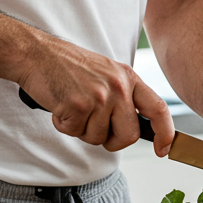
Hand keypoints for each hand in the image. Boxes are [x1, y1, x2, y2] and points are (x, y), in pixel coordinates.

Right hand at [16, 38, 175, 154]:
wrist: (37, 53)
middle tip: (94, 128)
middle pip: (129, 135)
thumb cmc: (68, 65)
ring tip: (72, 106)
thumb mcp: (106, 73)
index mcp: (128, 77)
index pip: (158, 108)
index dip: (165, 132)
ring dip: (82, 130)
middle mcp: (118, 87)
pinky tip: (61, 105)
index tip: (164, 148)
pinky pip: (75, 133)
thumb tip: (133, 127)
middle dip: (112, 141)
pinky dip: (64, 125)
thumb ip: (123, 96)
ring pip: (98, 138)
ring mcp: (98, 96)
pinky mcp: (77, 106)